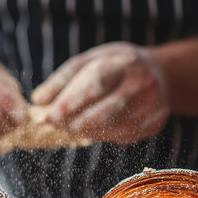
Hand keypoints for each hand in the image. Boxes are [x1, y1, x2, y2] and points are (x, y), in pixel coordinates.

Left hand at [32, 42, 169, 144]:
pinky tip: (91, 128)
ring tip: (69, 126)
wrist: (159, 72)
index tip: (49, 115)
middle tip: (55, 124)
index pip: (96, 83)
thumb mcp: (88, 61)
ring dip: (85, 131)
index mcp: (125, 62)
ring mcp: (152, 106)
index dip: (70, 102)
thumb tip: (38, 100)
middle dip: (74, 122)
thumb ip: (62, 79)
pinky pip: (121, 136)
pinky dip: (100, 135)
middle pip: (104, 112)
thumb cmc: (113, 66)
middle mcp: (144, 84)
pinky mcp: (154, 124)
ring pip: (111, 128)